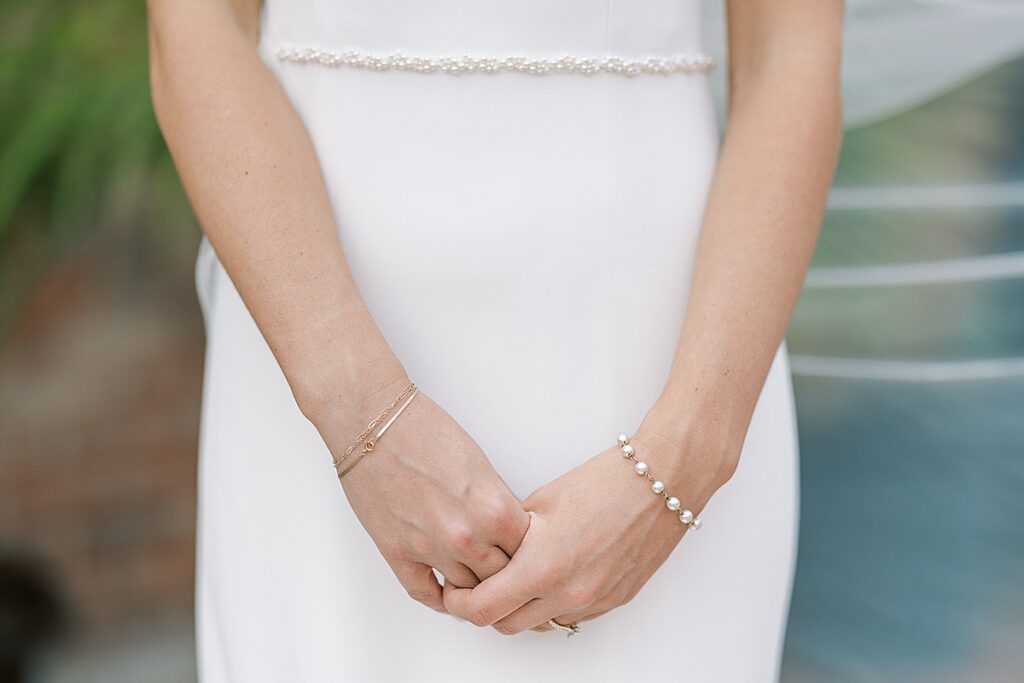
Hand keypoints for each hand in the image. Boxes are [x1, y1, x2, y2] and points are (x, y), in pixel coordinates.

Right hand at [313, 372, 531, 613]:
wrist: (372, 421)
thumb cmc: (424, 430)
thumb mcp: (481, 464)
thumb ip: (498, 503)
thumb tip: (510, 530)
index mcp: (495, 509)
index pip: (529, 552)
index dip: (529, 552)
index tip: (525, 552)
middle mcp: (467, 536)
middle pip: (503, 579)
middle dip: (506, 574)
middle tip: (506, 570)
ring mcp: (431, 549)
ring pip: (467, 592)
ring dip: (474, 587)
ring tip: (479, 581)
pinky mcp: (397, 553)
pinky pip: (426, 594)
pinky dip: (440, 598)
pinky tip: (447, 593)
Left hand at [441, 423, 727, 633]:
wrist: (662, 481)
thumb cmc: (606, 482)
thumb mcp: (541, 502)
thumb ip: (512, 535)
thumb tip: (492, 551)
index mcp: (542, 567)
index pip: (483, 609)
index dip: (460, 602)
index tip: (455, 590)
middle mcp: (568, 594)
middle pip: (507, 625)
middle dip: (486, 609)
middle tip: (478, 586)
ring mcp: (594, 601)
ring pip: (540, 624)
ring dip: (522, 609)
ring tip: (517, 578)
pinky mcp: (614, 600)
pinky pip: (571, 615)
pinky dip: (553, 603)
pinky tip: (552, 575)